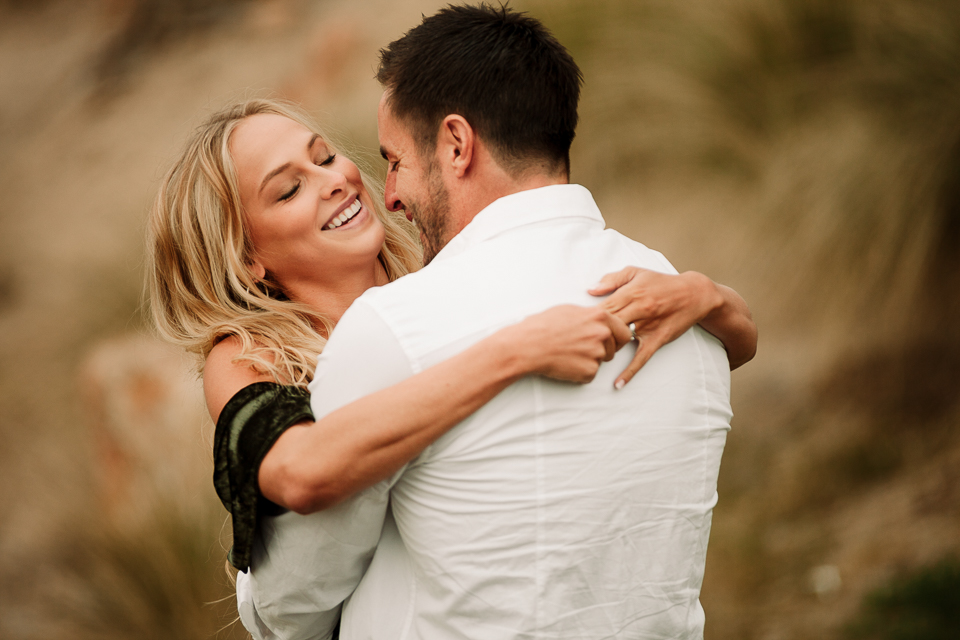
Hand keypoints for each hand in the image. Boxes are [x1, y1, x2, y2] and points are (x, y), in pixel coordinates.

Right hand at [508, 305, 632, 383]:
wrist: (528, 345)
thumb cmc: (543, 326)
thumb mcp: (569, 310)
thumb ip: (590, 316)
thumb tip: (599, 320)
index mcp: (600, 317)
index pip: (623, 331)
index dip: (616, 338)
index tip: (610, 341)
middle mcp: (602, 334)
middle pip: (614, 348)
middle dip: (603, 350)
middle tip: (582, 349)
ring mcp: (597, 354)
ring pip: (601, 361)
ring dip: (589, 360)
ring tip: (568, 353)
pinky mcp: (589, 371)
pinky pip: (590, 374)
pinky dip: (579, 372)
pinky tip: (565, 363)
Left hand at [589, 267, 722, 387]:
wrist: (694, 294)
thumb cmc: (661, 283)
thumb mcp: (636, 273)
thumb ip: (611, 279)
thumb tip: (590, 290)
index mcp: (630, 293)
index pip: (601, 308)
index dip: (588, 319)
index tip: (579, 325)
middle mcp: (638, 309)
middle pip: (607, 325)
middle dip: (594, 334)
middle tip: (583, 343)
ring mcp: (648, 326)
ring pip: (620, 341)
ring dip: (606, 349)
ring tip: (594, 356)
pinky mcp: (657, 339)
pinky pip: (641, 358)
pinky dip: (630, 372)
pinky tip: (618, 384)